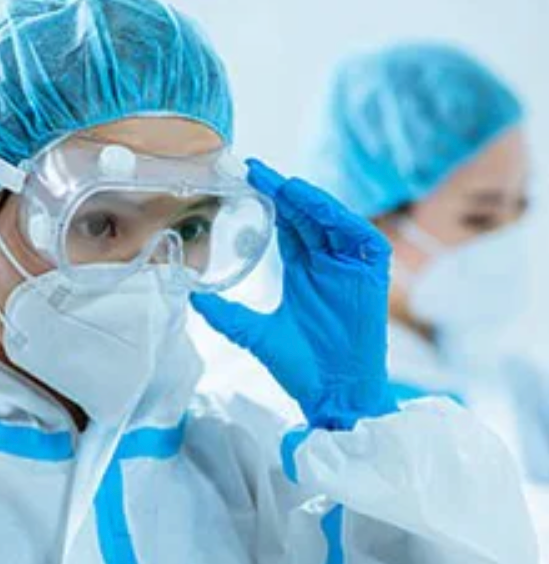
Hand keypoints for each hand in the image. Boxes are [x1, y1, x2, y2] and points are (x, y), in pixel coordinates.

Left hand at [192, 159, 396, 429]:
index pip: (285, 225)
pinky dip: (340, 220)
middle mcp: (326, 262)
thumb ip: (226, 315)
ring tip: (282, 184)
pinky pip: (361, 238)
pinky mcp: (372, 275)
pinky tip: (316, 209)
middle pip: (305, 216)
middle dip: (282, 192)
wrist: (333, 393)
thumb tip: (191, 298)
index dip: (267, 202)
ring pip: (332, 221)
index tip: (241, 181)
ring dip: (308, 201)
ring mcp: (350, 267)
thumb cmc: (300, 366)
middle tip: (253, 170)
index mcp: (302, 270)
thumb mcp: (255, 334)